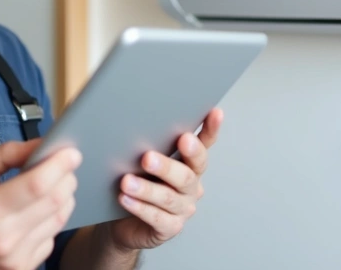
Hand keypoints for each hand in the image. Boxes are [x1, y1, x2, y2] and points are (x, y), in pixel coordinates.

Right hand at [0, 139, 80, 269]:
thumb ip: (7, 153)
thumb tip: (41, 144)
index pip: (37, 184)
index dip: (59, 165)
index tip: (71, 152)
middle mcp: (3, 237)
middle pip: (55, 200)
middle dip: (66, 177)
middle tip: (64, 165)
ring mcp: (16, 257)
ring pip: (60, 218)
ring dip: (63, 196)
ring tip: (52, 185)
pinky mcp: (25, 268)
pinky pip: (54, 236)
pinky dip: (53, 218)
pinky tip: (39, 211)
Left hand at [107, 108, 223, 251]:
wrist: (125, 222)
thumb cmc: (138, 182)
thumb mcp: (145, 161)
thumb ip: (150, 145)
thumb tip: (138, 122)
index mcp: (190, 164)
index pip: (205, 145)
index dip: (211, 130)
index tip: (215, 113)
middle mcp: (192, 186)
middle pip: (186, 175)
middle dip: (166, 166)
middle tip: (147, 158)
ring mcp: (183, 208)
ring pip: (168, 197)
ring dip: (146, 189)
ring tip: (126, 181)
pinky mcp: (170, 228)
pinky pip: (156, 217)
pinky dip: (140, 207)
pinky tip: (125, 199)